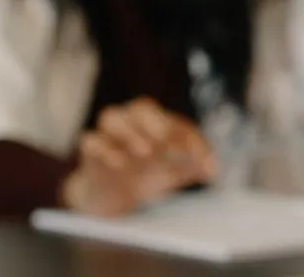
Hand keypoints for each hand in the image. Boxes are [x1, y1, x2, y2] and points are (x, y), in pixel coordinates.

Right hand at [62, 98, 215, 216]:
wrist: (115, 196)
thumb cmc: (150, 174)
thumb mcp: (177, 171)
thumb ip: (197, 166)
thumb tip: (213, 170)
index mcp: (159, 124)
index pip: (175, 121)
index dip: (188, 137)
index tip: (194, 156)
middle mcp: (133, 122)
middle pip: (143, 107)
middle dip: (157, 123)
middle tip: (166, 145)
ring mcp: (108, 135)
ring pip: (111, 116)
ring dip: (129, 131)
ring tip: (144, 152)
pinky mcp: (89, 153)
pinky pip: (89, 141)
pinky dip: (103, 148)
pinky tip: (119, 163)